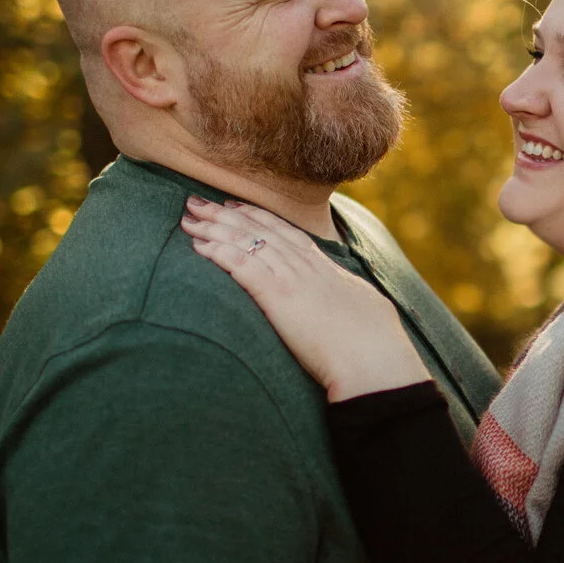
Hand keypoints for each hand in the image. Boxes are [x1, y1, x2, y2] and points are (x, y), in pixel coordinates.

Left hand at [181, 197, 431, 401]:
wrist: (374, 359)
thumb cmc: (375, 344)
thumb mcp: (365, 311)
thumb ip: (348, 300)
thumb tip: (355, 304)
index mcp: (326, 269)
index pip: (286, 233)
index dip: (257, 218)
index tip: (235, 207)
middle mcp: (306, 267)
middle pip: (260, 230)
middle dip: (226, 215)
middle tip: (197, 203)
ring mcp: (293, 279)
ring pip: (247, 242)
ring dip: (214, 229)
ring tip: (188, 219)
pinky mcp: (279, 297)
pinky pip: (242, 267)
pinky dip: (219, 253)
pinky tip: (198, 247)